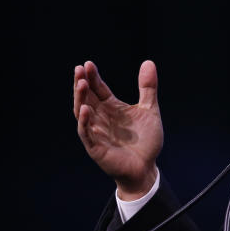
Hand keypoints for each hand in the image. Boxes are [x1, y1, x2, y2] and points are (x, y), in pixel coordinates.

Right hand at [73, 60, 162, 198]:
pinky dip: (84, 122)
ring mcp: (96, 132)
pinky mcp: (96, 147)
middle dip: (82, 84)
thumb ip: (148, 88)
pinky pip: (86, 133)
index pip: (98, 89)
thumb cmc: (146, 142)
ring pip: (82, 113)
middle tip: (79, 69)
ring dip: (80, 99)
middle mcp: (101, 118)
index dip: (93, 77)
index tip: (88, 64)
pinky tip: (85, 109)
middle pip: (87, 98)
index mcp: (111, 108)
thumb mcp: (150, 110)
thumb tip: (148, 62)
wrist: (147, 168)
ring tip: (81, 84)